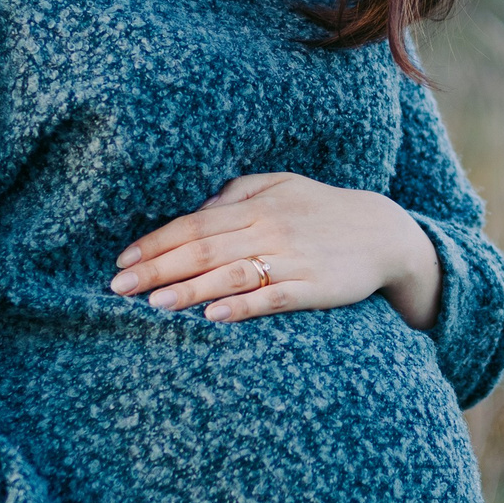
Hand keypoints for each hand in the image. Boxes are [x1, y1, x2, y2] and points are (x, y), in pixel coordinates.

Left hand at [109, 172, 441, 329]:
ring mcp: (291, 259)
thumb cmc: (322, 209)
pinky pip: (272, 297)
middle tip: (119, 287)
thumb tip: (197, 208)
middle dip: (157, 268)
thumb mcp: (281, 185)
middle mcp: (268, 229)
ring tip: (155, 303)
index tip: (122, 261)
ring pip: (231, 274)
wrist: (384, 232)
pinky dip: (241, 307)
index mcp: (255, 205)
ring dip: (190, 289)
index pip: (194, 223)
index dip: (155, 242)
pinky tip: (213, 316)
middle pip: (203, 248)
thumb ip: (237, 193)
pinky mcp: (312, 287)